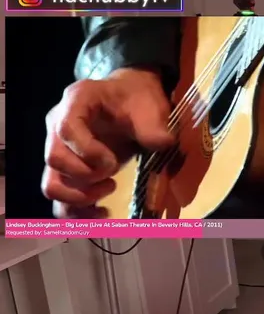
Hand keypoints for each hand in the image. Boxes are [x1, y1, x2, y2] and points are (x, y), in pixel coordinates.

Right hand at [42, 67, 173, 216]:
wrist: (130, 100)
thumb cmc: (136, 100)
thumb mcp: (148, 106)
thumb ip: (153, 126)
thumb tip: (162, 144)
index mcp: (76, 103)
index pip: (66, 129)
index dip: (88, 151)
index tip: (112, 162)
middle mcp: (58, 127)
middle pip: (54, 160)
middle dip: (86, 176)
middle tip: (113, 176)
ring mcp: (60, 151)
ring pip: (52, 185)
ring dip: (79, 199)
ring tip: (109, 192)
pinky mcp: (68, 171)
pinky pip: (61, 199)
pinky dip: (79, 213)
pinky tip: (103, 213)